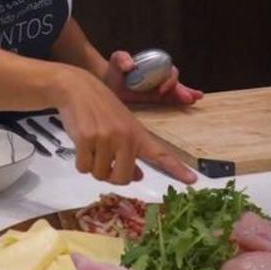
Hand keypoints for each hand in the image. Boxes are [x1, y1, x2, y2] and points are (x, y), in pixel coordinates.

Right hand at [56, 67, 197, 185]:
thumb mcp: (121, 126)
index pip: (160, 154)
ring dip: (93, 166)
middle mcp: (125, 137)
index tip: (193, 181)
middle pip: (122, 178)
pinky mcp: (87, 139)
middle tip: (104, 162)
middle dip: (111, 176)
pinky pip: (83, 167)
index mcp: (137, 134)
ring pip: (100, 174)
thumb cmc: (100, 108)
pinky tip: (81, 144)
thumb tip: (138, 177)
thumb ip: (131, 152)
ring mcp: (106, 138)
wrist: (77, 88)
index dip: (177, 169)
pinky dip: (80, 162)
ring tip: (91, 146)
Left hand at [102, 50, 203, 104]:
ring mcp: (159, 88)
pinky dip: (179, 102)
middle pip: (176, 83)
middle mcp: (160, 76)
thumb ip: (122, 59)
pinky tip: (189, 104)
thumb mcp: (117, 59)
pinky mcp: (156, 98)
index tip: (161, 90)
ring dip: (185, 95)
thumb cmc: (115, 68)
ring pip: (176, 92)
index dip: (169, 80)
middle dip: (184, 90)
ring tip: (194, 99)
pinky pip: (169, 100)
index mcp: (155, 66)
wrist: (109, 81)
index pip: (168, 72)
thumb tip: (130, 65)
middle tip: (189, 98)